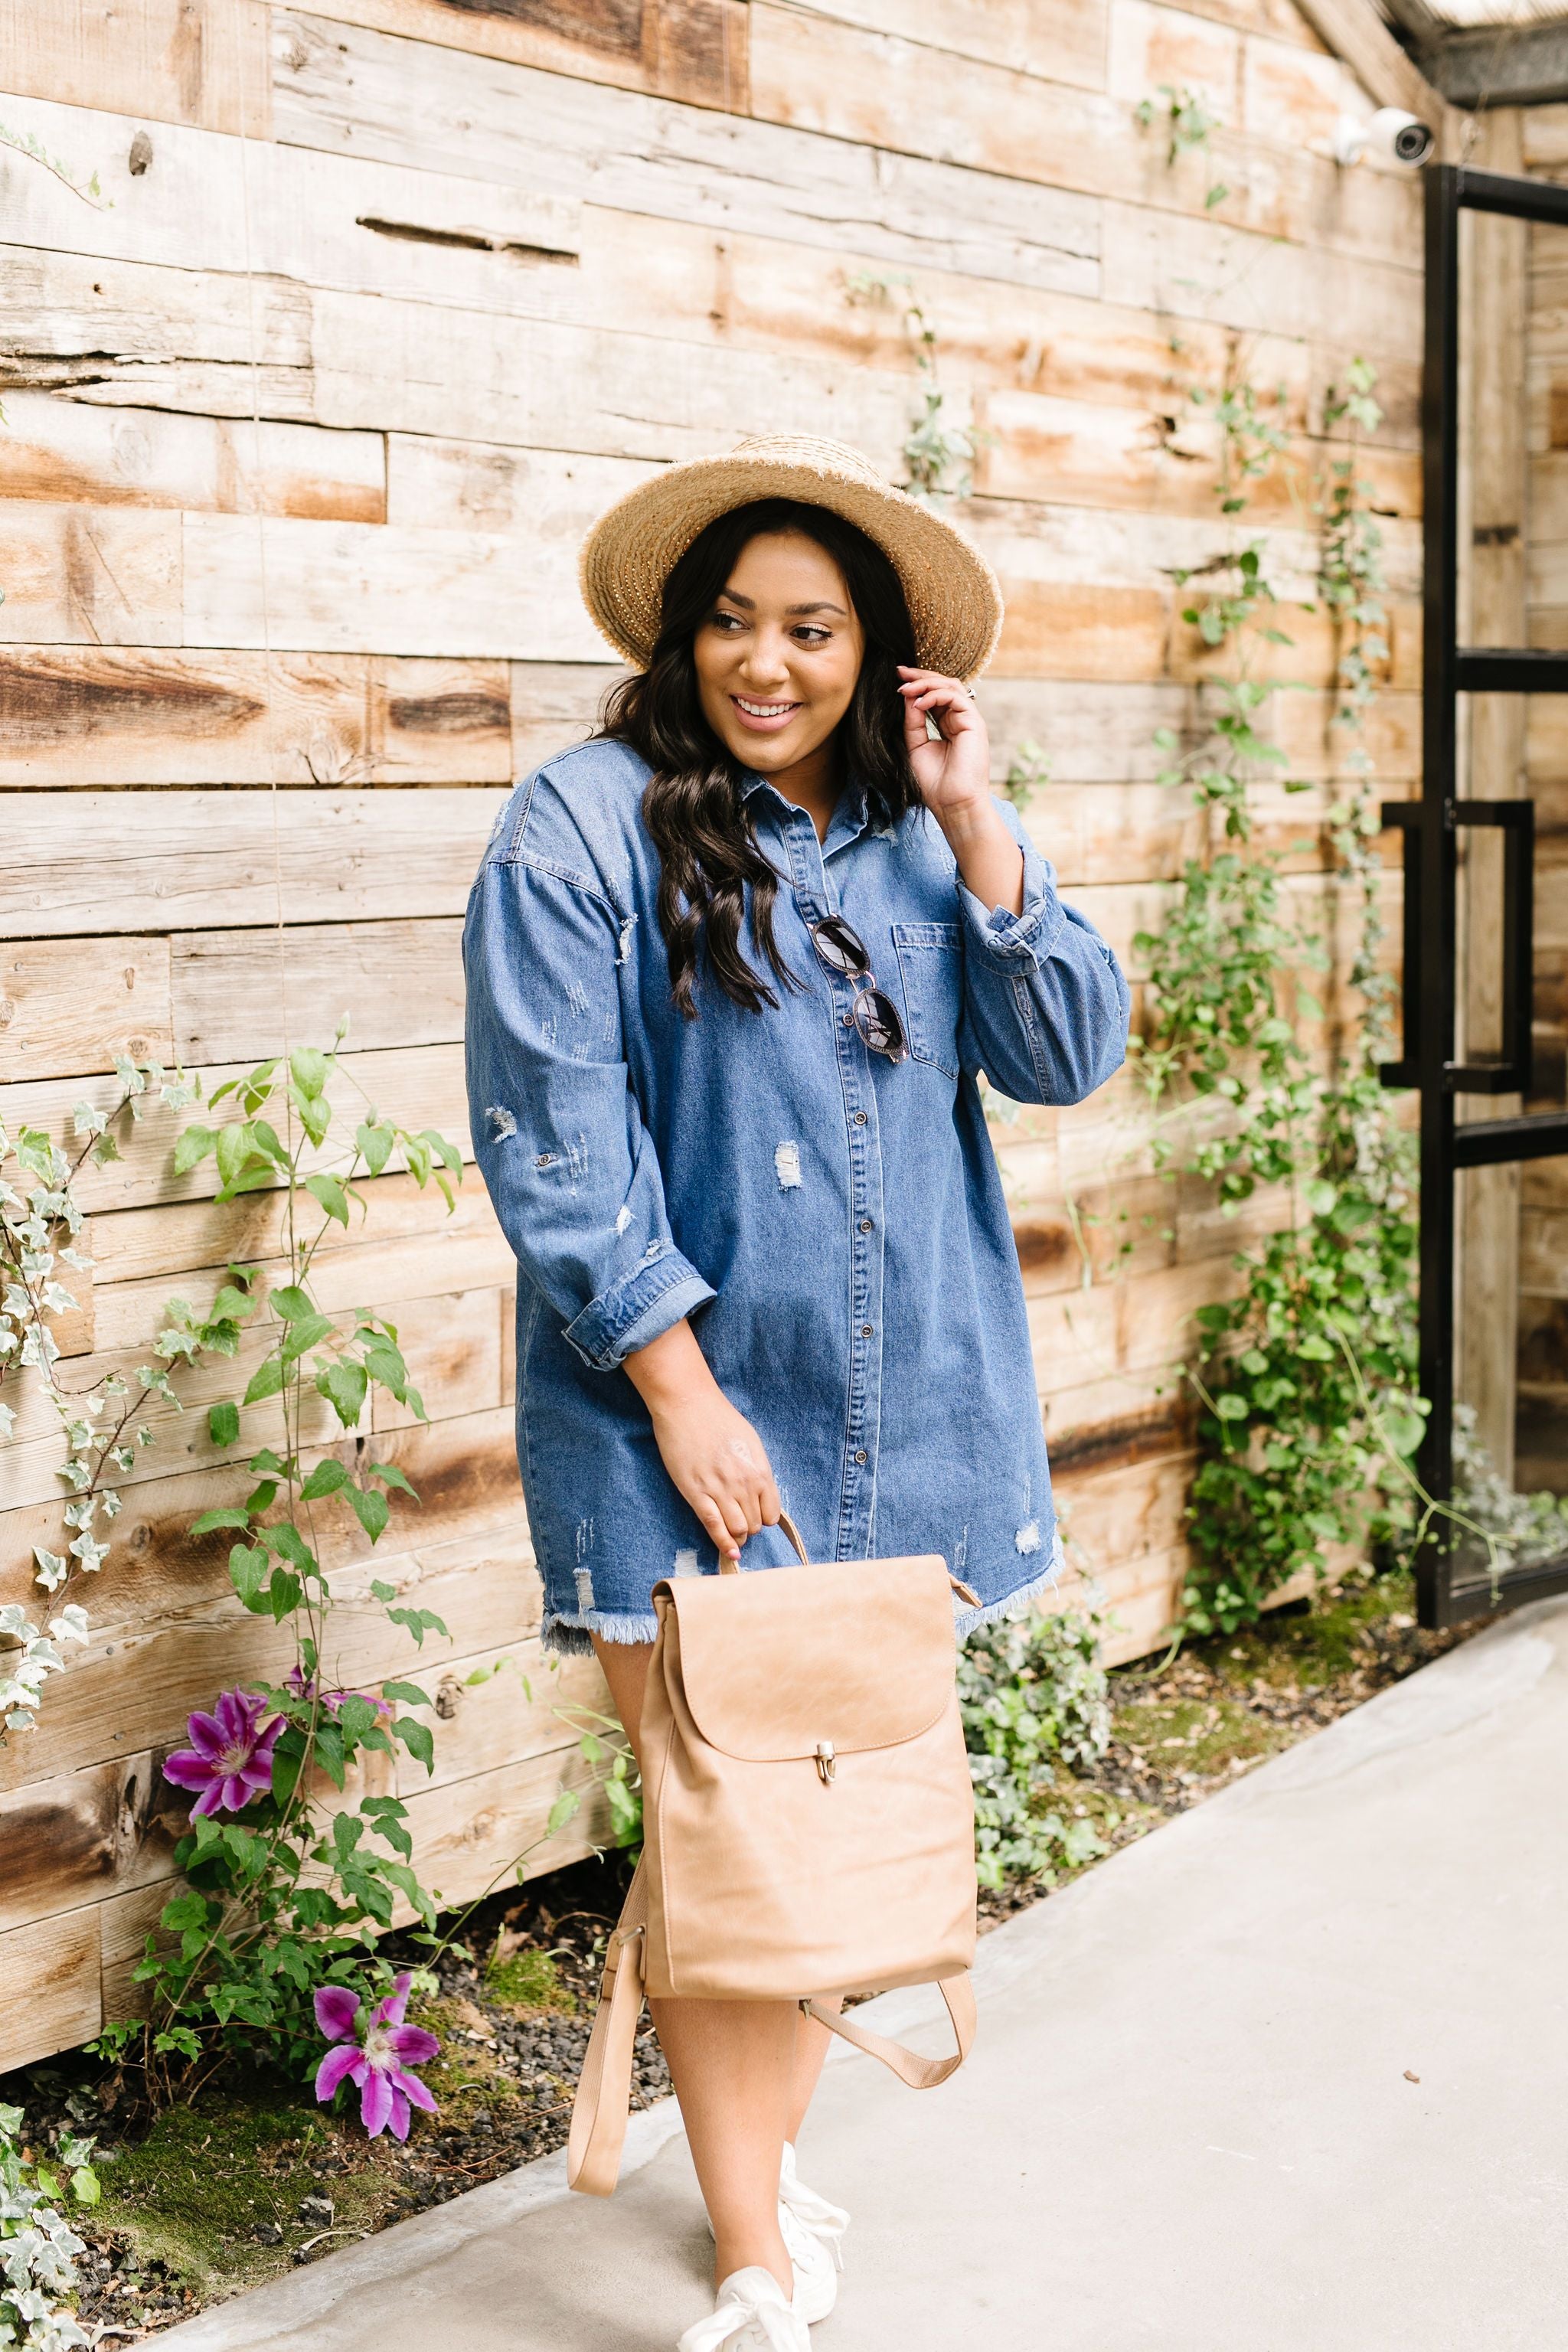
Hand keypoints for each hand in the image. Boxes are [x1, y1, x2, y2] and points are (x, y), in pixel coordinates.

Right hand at [623, 1320, 780, 1563]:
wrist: (688, 1405)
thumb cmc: (719, 1419)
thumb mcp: (750, 1442)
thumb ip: (758, 1469)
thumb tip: (761, 1492)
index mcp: (760, 1470)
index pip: (771, 1513)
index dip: (763, 1518)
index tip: (755, 1515)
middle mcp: (744, 1484)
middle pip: (753, 1525)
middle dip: (748, 1527)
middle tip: (739, 1521)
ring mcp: (720, 1490)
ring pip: (737, 1529)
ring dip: (736, 1536)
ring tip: (732, 1534)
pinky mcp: (696, 1493)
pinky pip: (713, 1526)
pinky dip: (723, 1543)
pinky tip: (729, 1553)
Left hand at [898, 666, 990, 825]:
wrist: (953, 805)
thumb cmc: (936, 783)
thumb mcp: (916, 746)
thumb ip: (913, 722)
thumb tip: (907, 696)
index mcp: (949, 725)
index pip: (935, 695)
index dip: (917, 684)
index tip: (897, 679)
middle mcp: (961, 720)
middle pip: (944, 685)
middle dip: (921, 676)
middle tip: (899, 672)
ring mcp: (969, 720)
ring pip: (951, 686)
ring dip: (926, 683)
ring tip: (905, 688)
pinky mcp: (974, 723)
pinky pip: (955, 697)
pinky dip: (934, 696)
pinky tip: (917, 704)